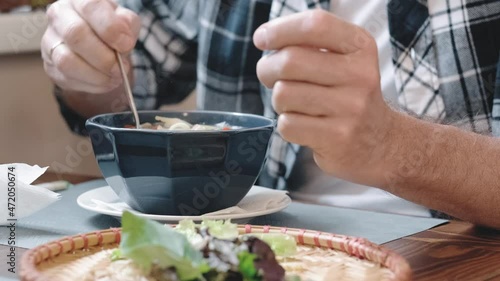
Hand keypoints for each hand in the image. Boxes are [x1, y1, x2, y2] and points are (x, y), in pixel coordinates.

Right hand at [41, 0, 139, 93]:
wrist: (100, 48)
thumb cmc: (111, 31)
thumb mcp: (125, 23)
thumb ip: (127, 25)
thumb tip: (123, 39)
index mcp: (80, 0)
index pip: (91, 7)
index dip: (111, 29)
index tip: (126, 45)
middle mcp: (59, 16)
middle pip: (75, 34)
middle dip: (104, 57)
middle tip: (121, 68)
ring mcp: (50, 41)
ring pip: (67, 60)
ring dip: (97, 75)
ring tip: (114, 77)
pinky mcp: (50, 65)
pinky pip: (67, 78)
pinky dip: (91, 85)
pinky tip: (104, 82)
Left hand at [254, 10, 398, 186]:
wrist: (380, 142)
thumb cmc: (346, 95)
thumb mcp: (343, 60)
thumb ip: (310, 44)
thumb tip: (266, 38)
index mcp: (360, 47)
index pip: (315, 25)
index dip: (280, 30)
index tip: (261, 39)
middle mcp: (360, 75)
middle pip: (290, 61)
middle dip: (268, 69)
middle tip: (269, 77)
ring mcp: (350, 109)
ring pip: (284, 94)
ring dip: (279, 101)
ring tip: (295, 105)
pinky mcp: (337, 138)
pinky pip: (288, 124)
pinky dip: (287, 125)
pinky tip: (304, 124)